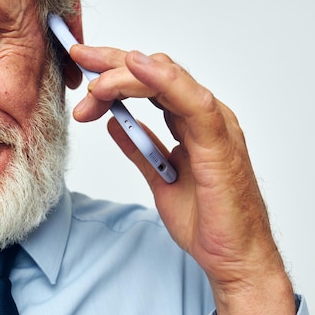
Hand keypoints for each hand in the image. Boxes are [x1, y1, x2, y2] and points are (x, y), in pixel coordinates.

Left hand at [70, 44, 295, 314]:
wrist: (234, 257)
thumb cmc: (207, 220)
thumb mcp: (158, 178)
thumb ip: (139, 148)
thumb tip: (114, 125)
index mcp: (191, 123)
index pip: (150, 83)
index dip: (115, 71)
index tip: (83, 69)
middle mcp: (204, 117)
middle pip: (156, 72)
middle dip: (114, 62)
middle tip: (81, 57)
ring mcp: (215, 126)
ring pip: (169, 79)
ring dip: (126, 74)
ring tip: (95, 81)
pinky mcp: (219, 143)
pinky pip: (192, 102)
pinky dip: (164, 80)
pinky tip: (136, 66)